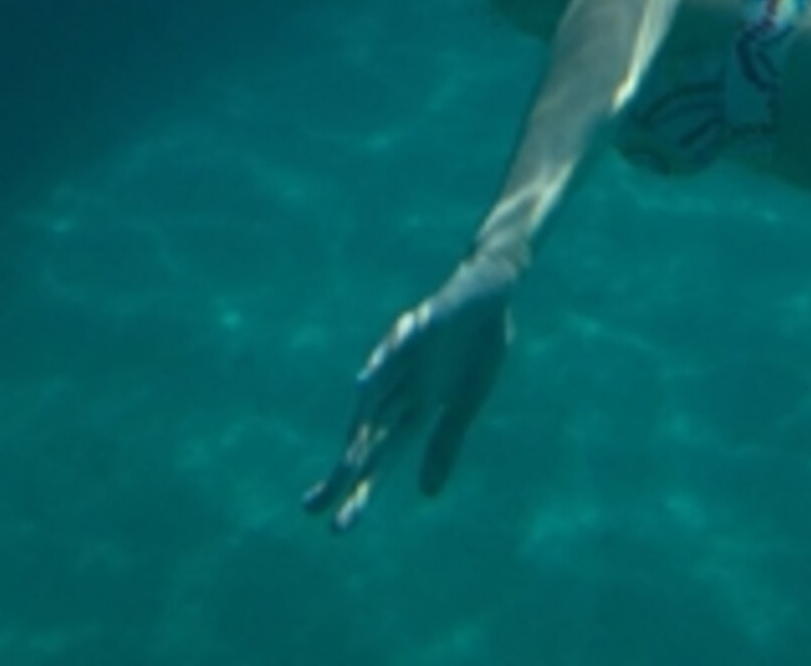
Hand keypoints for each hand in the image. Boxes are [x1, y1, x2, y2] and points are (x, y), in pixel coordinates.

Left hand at [305, 251, 514, 532]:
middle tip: (316, 508)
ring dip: (360, 424)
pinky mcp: (430, 317)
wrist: (494, 283)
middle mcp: (405, 383)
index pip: (383, 454)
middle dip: (347, 469)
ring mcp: (413, 351)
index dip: (360, 488)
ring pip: (378, 392)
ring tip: (345, 461)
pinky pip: (405, 338)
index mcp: (418, 405)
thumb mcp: (467, 403)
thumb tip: (425, 495)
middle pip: (371, 431)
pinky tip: (368, 376)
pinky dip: (387, 358)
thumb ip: (444, 444)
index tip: (336, 527)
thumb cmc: (477, 342)